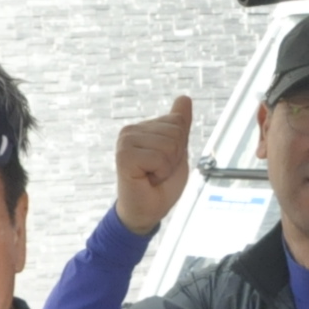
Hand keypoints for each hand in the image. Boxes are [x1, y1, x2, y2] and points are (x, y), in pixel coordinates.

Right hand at [116, 94, 194, 235]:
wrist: (148, 211)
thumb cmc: (161, 184)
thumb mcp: (177, 151)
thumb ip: (180, 126)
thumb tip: (184, 98)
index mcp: (143, 127)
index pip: (178, 121)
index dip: (180, 147)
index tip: (165, 162)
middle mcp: (131, 130)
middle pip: (175, 132)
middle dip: (175, 157)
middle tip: (158, 171)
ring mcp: (125, 141)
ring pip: (169, 144)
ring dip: (167, 167)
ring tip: (152, 175)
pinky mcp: (124, 155)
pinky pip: (159, 157)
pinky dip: (160, 173)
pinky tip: (147, 179)